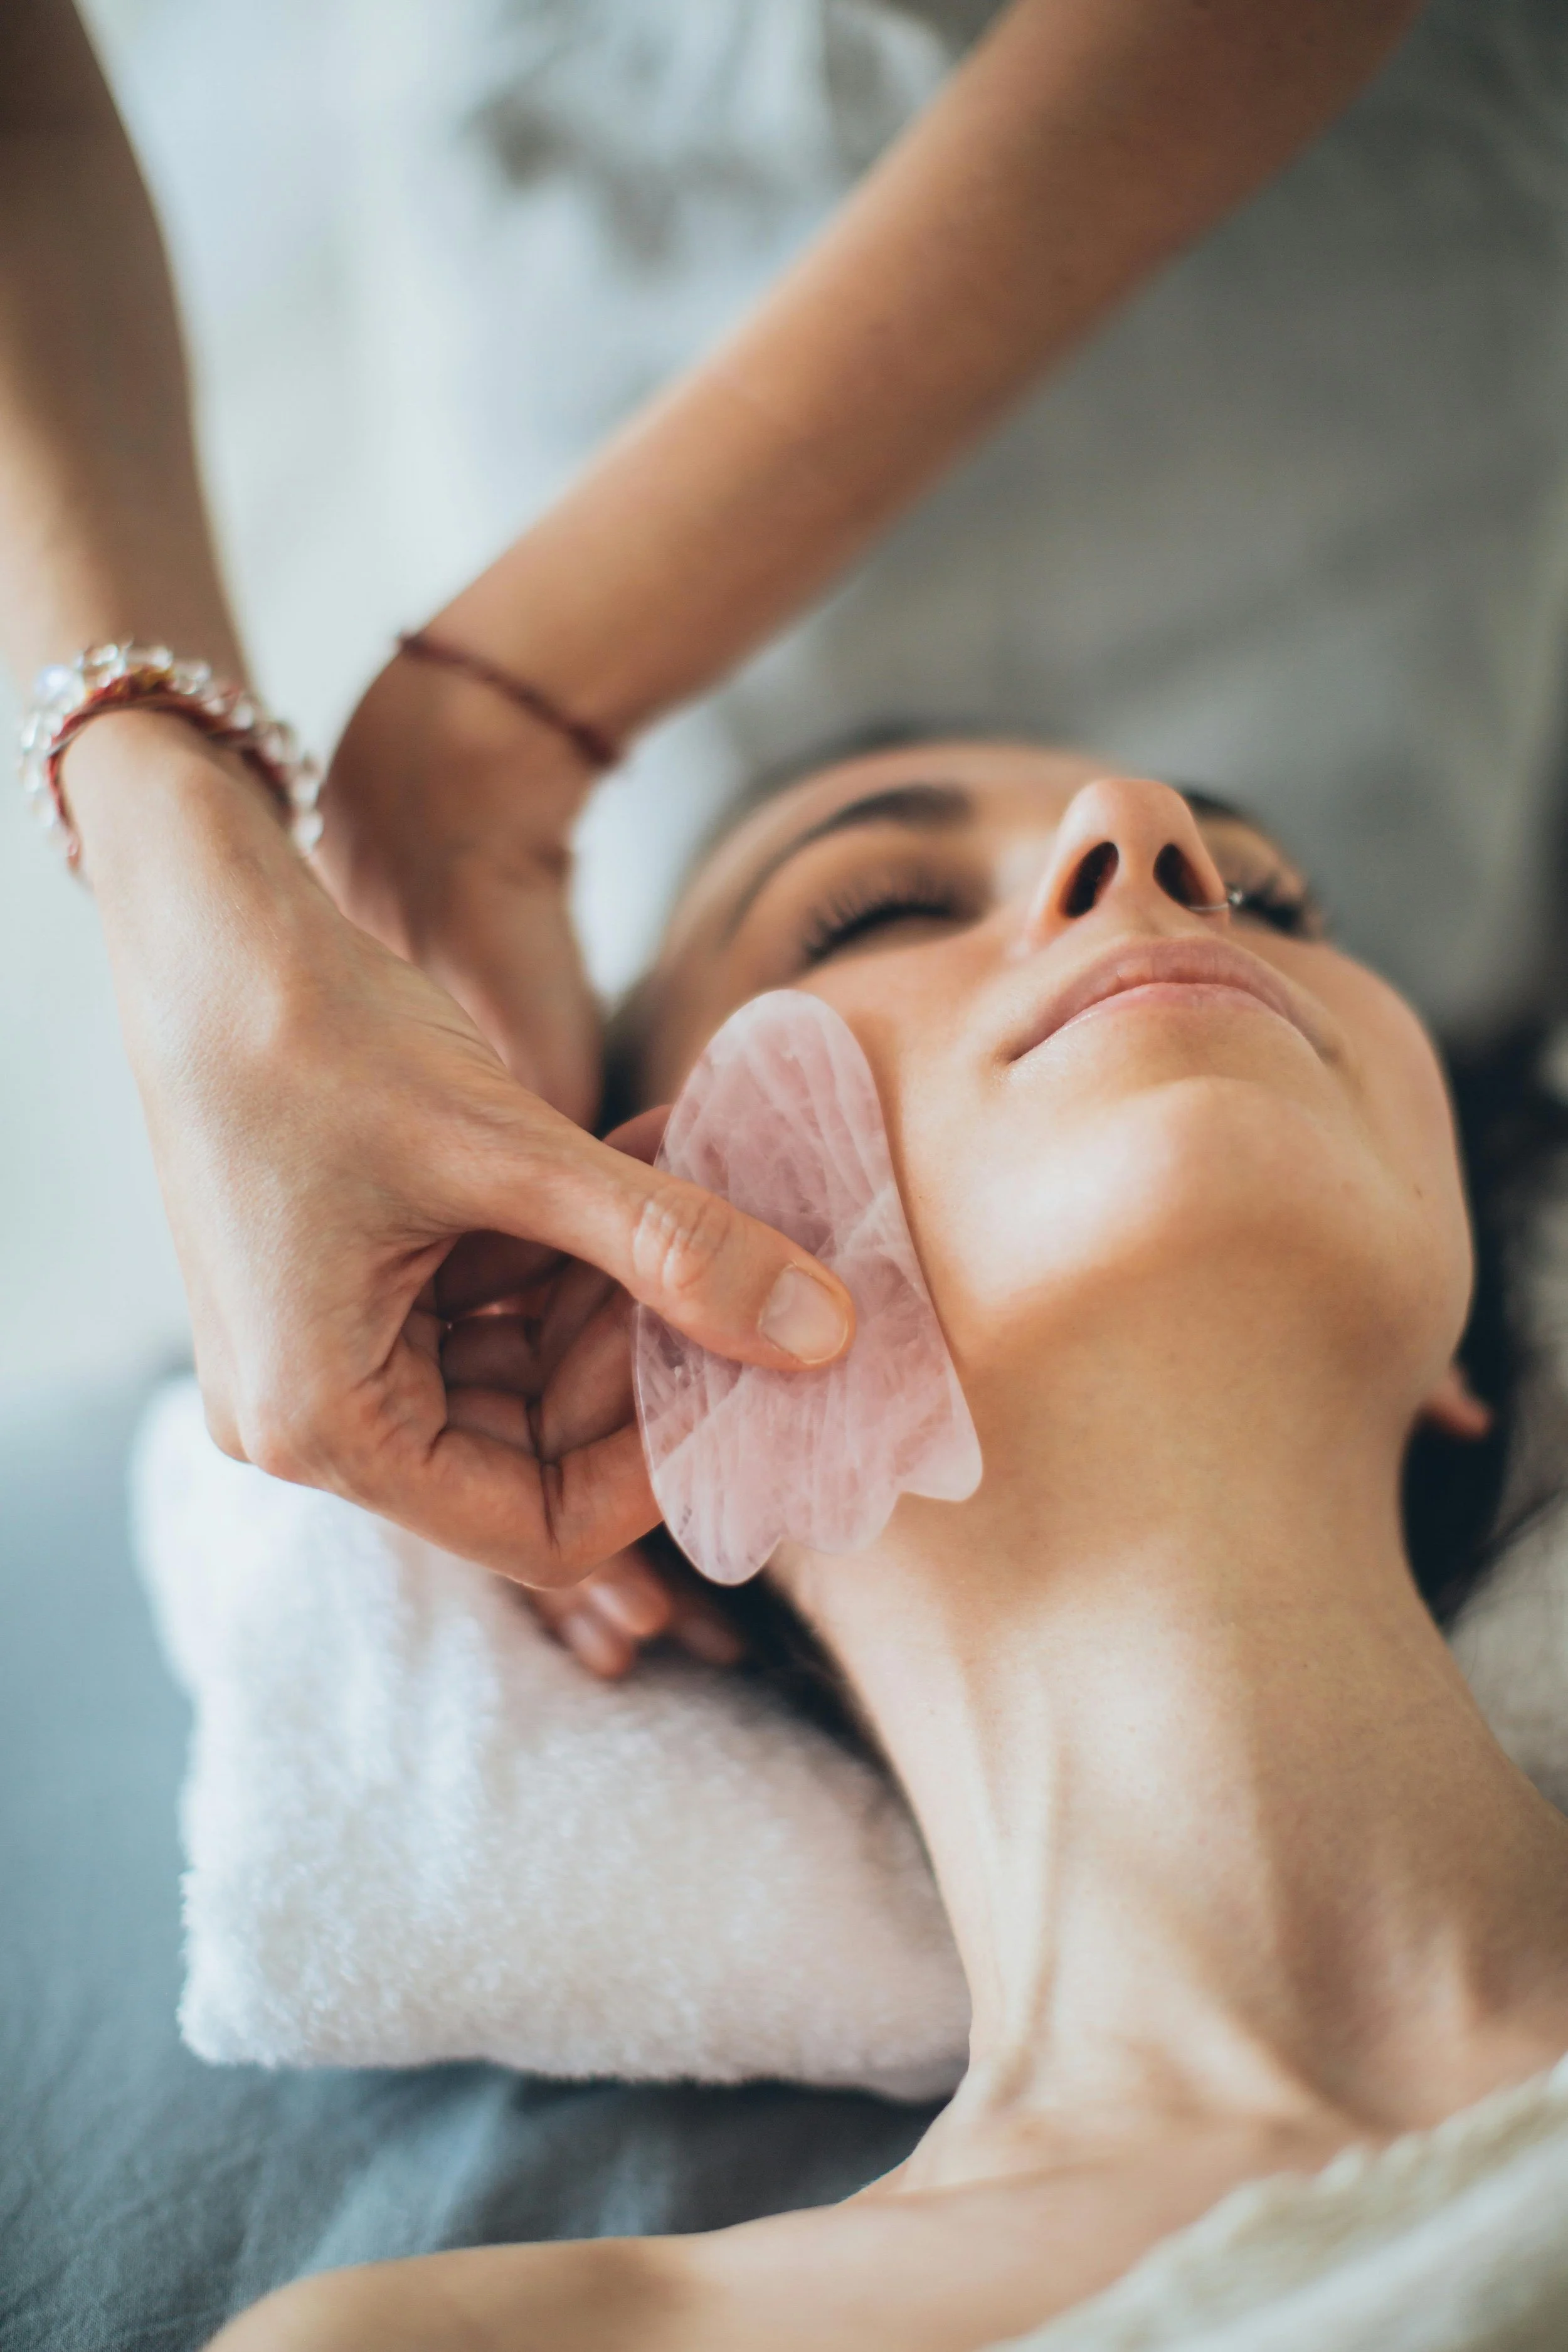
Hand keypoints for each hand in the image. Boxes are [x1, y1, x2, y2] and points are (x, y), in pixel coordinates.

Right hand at [78, 718, 853, 1583]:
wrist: (210, 929)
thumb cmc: (317, 1037)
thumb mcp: (513, 1150)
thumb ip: (676, 1247)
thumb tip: (824, 1333)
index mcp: (324, 1426)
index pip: (539, 1527)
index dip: (663, 1465)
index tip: (754, 1373)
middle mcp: (316, 1416)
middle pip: (538, 1451)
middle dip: (653, 1358)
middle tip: (755, 1270)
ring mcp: (333, 1354)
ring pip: (533, 1371)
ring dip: (629, 1288)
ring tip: (709, 1189)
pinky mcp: (357, 1291)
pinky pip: (499, 1306)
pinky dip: (580, 1249)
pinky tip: (654, 1165)